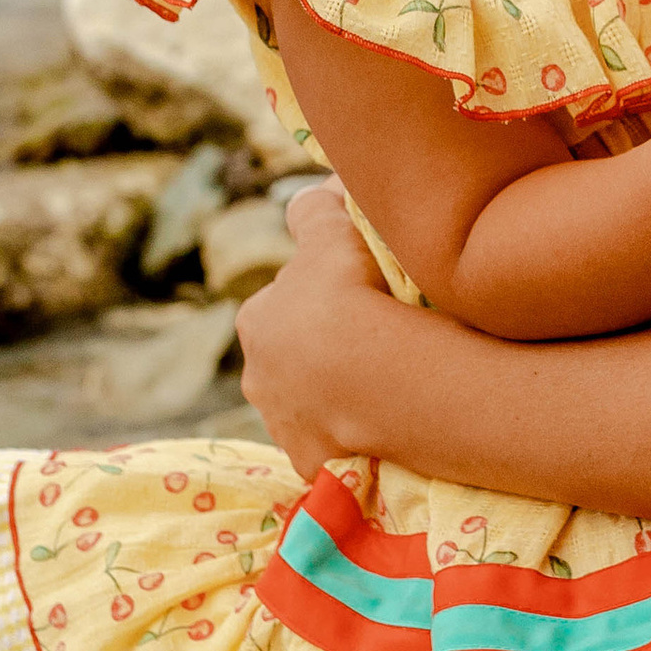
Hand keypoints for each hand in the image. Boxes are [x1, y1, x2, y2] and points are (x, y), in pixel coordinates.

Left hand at [236, 181, 390, 476]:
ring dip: (343, 395)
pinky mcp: (315, 464)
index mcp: (257, 320)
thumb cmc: (350, 296)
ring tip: (393, 384)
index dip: (324, 295)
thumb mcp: (331, 233)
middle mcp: (257, 377)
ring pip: (315, 403)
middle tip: (381, 340)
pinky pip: (340, 444)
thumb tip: (319, 186)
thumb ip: (317, 209)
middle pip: (296, 357)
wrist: (376, 380)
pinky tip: (393, 422)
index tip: (359, 296)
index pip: (288, 301)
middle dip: (327, 350)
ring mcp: (285, 427)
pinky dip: (361, 434)